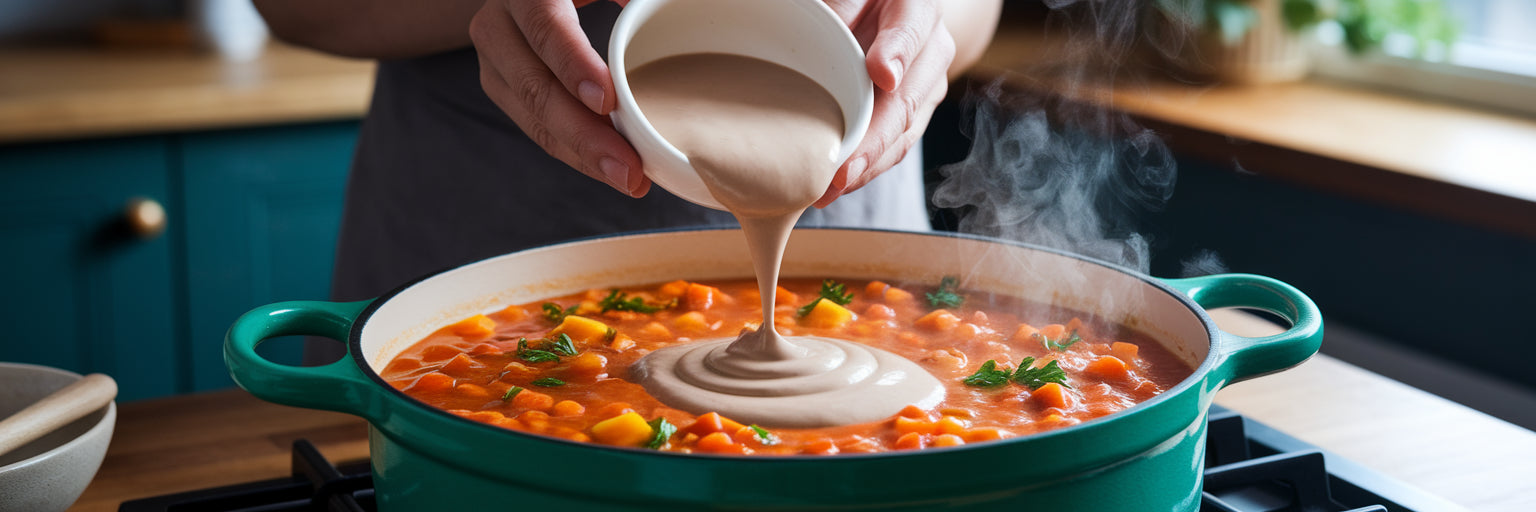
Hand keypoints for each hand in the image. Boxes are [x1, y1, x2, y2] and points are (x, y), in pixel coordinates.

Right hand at [469, 0, 650, 196]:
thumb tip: (648, 10)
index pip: (543, 25)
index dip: (572, 64)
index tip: (607, 101)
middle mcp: (498, 23)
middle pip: (534, 85)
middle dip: (583, 134)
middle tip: (628, 167)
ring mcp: (495, 59)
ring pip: (532, 115)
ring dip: (581, 152)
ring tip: (626, 178)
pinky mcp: (503, 85)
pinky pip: (536, 126)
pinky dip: (574, 150)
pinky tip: (609, 167)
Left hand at [815, 0, 954, 207]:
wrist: (897, 10)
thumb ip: (845, 5)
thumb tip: (828, 33)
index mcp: (919, 9)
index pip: (912, 30)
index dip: (898, 53)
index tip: (881, 73)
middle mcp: (932, 51)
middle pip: (908, 99)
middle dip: (876, 138)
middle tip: (846, 166)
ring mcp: (927, 86)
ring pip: (903, 132)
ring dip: (870, 164)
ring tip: (834, 188)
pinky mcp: (914, 113)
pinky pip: (896, 145)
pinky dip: (868, 168)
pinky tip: (839, 186)